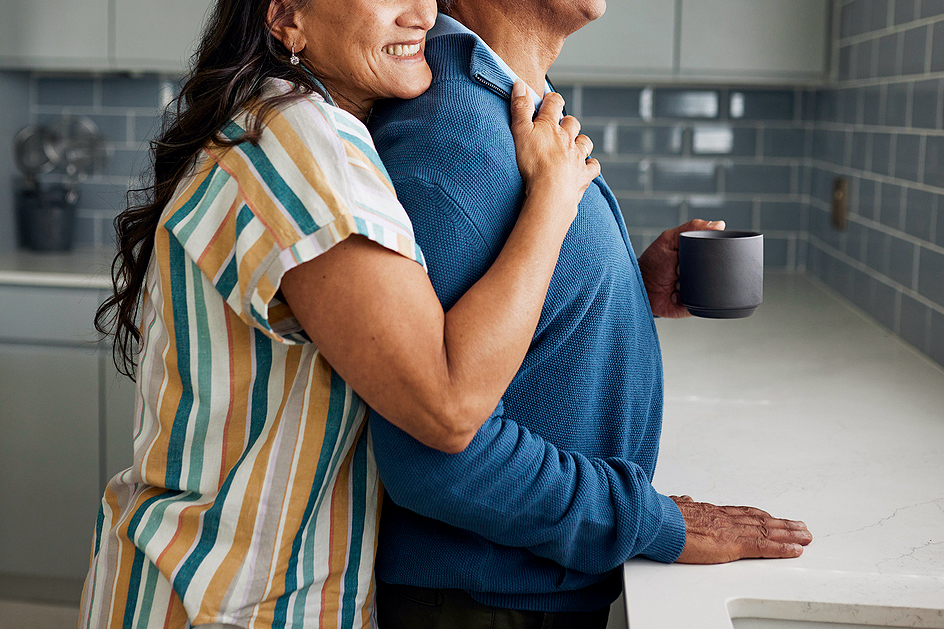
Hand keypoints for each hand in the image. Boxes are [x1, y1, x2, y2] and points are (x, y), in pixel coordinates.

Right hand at [509, 79, 600, 226]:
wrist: (551, 192)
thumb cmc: (533, 163)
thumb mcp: (520, 132)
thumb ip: (520, 108)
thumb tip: (520, 83)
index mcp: (551, 126)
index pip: (555, 103)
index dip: (552, 100)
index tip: (549, 100)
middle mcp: (568, 139)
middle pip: (572, 123)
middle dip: (567, 122)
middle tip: (559, 126)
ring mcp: (578, 157)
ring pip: (585, 142)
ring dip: (580, 141)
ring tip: (572, 146)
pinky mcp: (584, 175)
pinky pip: (593, 167)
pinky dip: (590, 165)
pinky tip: (585, 167)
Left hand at [637, 219, 724, 317]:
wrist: (640, 288)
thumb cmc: (652, 264)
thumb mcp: (669, 240)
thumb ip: (691, 228)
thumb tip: (718, 224)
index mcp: (697, 257)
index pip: (713, 253)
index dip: (705, 253)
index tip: (686, 256)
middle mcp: (700, 274)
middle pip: (713, 271)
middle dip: (695, 270)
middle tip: (677, 270)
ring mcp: (699, 291)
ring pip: (708, 288)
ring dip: (690, 285)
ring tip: (675, 283)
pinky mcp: (695, 307)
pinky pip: (702, 305)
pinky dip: (689, 299)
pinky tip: (676, 294)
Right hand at [671, 495, 812, 563]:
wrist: (657, 521)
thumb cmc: (660, 517)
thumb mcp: (671, 507)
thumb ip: (681, 506)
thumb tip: (682, 500)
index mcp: (711, 512)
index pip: (743, 513)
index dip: (761, 516)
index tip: (773, 518)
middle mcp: (725, 518)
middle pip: (761, 520)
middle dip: (782, 524)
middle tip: (800, 527)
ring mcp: (731, 530)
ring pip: (768, 531)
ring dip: (789, 534)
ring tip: (805, 536)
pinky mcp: (733, 545)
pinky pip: (764, 547)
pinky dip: (782, 548)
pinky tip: (796, 550)